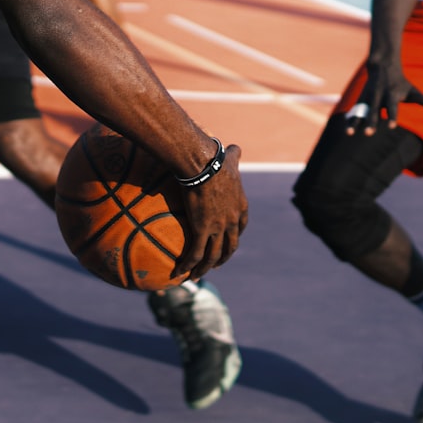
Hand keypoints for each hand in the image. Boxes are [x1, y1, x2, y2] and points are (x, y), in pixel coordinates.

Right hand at [173, 144, 248, 280]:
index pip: (242, 226)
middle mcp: (232, 221)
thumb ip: (235, 155)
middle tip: (216, 263)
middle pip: (231, 245)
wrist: (204, 166)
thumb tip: (236, 147)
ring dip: (206, 268)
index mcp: (240, 206)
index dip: (236, 235)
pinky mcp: (203, 230)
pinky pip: (196, 254)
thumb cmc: (215, 160)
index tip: (230, 239)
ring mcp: (218, 228)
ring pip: (214, 255)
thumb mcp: (230, 158)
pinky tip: (180, 273)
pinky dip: (189, 266)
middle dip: (224, 256)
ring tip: (197, 275)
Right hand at [345, 59, 422, 135]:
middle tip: (368, 134)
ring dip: (355, 122)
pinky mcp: (361, 99)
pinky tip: (346, 130)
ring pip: (360, 111)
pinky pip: (355, 111)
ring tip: (349, 134)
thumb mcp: (412, 89)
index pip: (392, 108)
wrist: (382, 66)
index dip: (392, 117)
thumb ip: (422, 98)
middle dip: (371, 122)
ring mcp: (368, 97)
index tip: (391, 126)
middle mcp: (378, 96)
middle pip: (374, 111)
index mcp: (391, 95)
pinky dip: (350, 119)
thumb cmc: (400, 82)